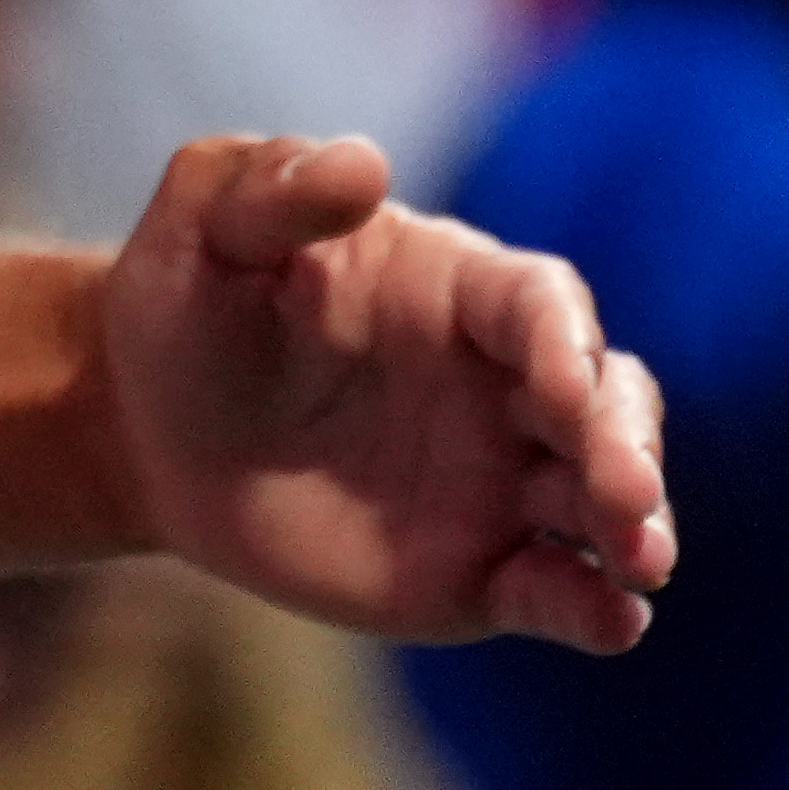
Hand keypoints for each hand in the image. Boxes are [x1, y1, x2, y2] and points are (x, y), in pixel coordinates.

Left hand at [89, 133, 673, 652]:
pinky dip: (591, 610)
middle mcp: (507, 387)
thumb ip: (272, 188)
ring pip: (600, 503)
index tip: (562, 385)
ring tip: (642, 564)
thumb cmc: (186, 306)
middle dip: (624, 445)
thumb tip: (361, 163)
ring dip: (634, 530)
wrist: (146, 426)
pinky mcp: (476, 570)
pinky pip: (552, 592)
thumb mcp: (206, 229)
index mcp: (461, 289)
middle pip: (605, 405)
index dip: (564, 343)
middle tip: (624, 494)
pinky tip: (613, 626)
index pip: (543, 306)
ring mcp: (501, 482)